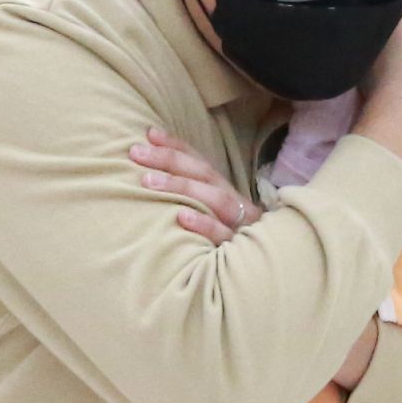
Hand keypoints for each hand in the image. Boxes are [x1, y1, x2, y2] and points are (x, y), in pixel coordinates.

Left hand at [130, 131, 261, 244]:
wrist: (265, 269)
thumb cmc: (228, 242)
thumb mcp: (213, 217)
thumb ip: (191, 199)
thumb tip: (152, 178)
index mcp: (226, 192)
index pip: (200, 162)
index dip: (176, 146)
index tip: (149, 134)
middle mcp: (234, 202)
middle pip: (204, 174)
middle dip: (170, 160)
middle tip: (136, 153)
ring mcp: (239, 224)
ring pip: (215, 199)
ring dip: (181, 187)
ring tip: (149, 182)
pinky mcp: (239, 249)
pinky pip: (223, 235)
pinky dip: (204, 224)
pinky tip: (181, 217)